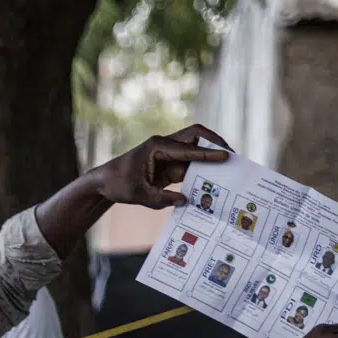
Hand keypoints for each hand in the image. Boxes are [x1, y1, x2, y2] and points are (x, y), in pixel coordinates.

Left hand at [90, 124, 232, 208]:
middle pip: (196, 136)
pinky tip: (211, 182)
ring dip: (209, 159)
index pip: (188, 148)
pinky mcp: (168, 165)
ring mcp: (167, 154)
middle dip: (214, 143)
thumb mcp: (139, 195)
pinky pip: (189, 166)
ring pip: (194, 151)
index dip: (208, 154)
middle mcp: (165, 145)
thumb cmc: (118, 184)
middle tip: (232, 155)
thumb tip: (185, 201)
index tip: (226, 157)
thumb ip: (162, 199)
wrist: (104, 183)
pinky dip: (200, 172)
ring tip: (228, 169)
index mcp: (157, 146)